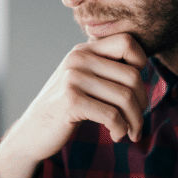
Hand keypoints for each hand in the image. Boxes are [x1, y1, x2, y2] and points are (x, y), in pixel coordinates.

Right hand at [0, 33, 147, 177]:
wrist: (32, 133)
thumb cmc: (67, 109)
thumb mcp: (84, 82)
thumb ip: (106, 70)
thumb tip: (144, 69)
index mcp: (83, 50)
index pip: (127, 42)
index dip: (141, 65)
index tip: (135, 89)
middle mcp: (78, 59)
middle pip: (132, 76)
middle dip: (141, 104)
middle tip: (136, 122)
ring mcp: (73, 78)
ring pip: (125, 97)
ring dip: (134, 121)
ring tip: (130, 132)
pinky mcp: (71, 101)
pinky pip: (112, 115)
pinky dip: (120, 129)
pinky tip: (116, 136)